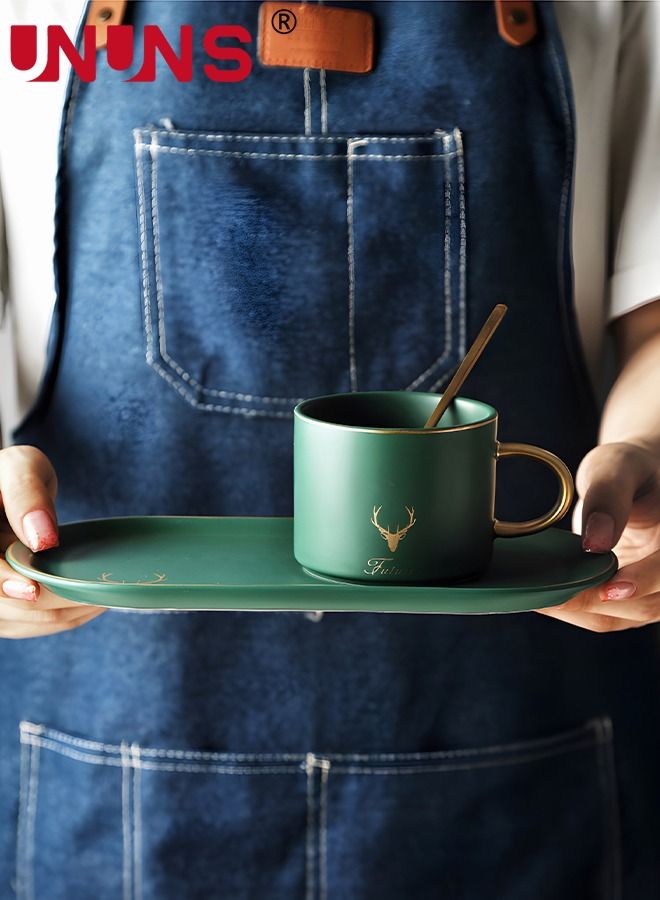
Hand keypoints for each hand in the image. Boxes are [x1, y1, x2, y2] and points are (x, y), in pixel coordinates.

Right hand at [0, 445, 105, 637]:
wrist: (5, 492)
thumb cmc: (11, 475)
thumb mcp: (19, 468)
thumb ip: (26, 494)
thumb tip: (42, 538)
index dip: (5, 584)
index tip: (34, 589)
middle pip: (6, 605)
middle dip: (53, 602)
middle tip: (101, 591)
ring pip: (18, 622)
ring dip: (62, 615)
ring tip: (103, 596)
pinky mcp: (1, 609)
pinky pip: (25, 626)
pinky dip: (57, 619)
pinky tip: (87, 604)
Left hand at [537, 441, 659, 631]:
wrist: (630, 481)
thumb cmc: (628, 468)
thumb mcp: (618, 466)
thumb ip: (608, 497)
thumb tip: (595, 542)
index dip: (642, 581)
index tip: (609, 588)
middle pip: (642, 604)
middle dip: (592, 600)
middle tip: (543, 591)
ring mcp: (650, 592)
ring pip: (617, 617)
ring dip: (574, 609)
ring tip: (533, 594)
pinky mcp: (627, 601)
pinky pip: (601, 615)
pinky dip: (570, 608)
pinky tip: (540, 594)